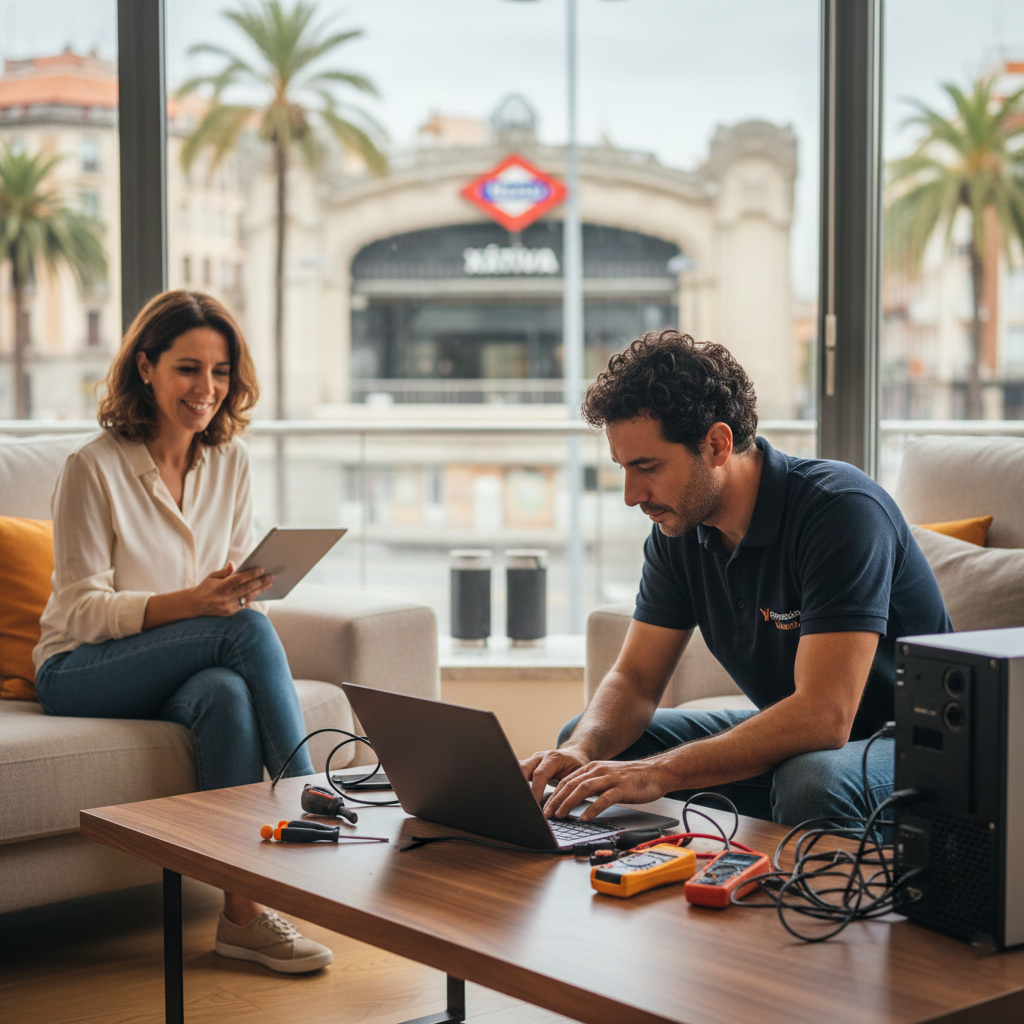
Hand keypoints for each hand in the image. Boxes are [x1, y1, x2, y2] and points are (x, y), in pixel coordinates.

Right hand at [189, 562, 274, 616]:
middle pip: (247, 589)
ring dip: (260, 590)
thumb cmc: (206, 587)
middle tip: (272, 576)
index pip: (238, 579)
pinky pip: (244, 604)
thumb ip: (224, 571)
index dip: (251, 574)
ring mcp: (228, 607)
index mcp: (220, 587)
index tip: (261, 569)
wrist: (195, 605)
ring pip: (248, 597)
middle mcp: (225, 598)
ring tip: (270, 584)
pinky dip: (252, 597)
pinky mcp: (230, 613)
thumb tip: (233, 563)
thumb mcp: (212, 576)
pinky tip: (260, 591)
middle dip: (261, 582)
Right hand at [520, 747, 589, 804]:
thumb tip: (565, 807)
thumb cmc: (578, 767)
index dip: (536, 790)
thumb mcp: (578, 776)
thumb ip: (571, 787)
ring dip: (517, 785)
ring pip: (518, 770)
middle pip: (523, 769)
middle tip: (523, 805)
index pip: (540, 774)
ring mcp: (532, 760)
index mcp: (553, 758)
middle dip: (521, 787)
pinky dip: (517, 784)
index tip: (535, 806)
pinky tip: (517, 796)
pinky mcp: (529, 766)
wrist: (574, 755)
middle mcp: (540, 757)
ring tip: (518, 802)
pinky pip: (519, 773)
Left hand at [543, 757, 671, 821]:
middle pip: (571, 784)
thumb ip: (592, 784)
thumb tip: (574, 798)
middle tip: (546, 814)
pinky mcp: (622, 788)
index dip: (554, 794)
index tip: (545, 807)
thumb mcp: (607, 776)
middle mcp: (598, 770)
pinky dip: (592, 809)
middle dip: (556, 800)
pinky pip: (603, 799)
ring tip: (560, 815)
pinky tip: (584, 818)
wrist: (657, 771)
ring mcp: (610, 778)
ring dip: (568, 803)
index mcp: (593, 767)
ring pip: (583, 789)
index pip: (567, 780)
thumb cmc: (633, 778)